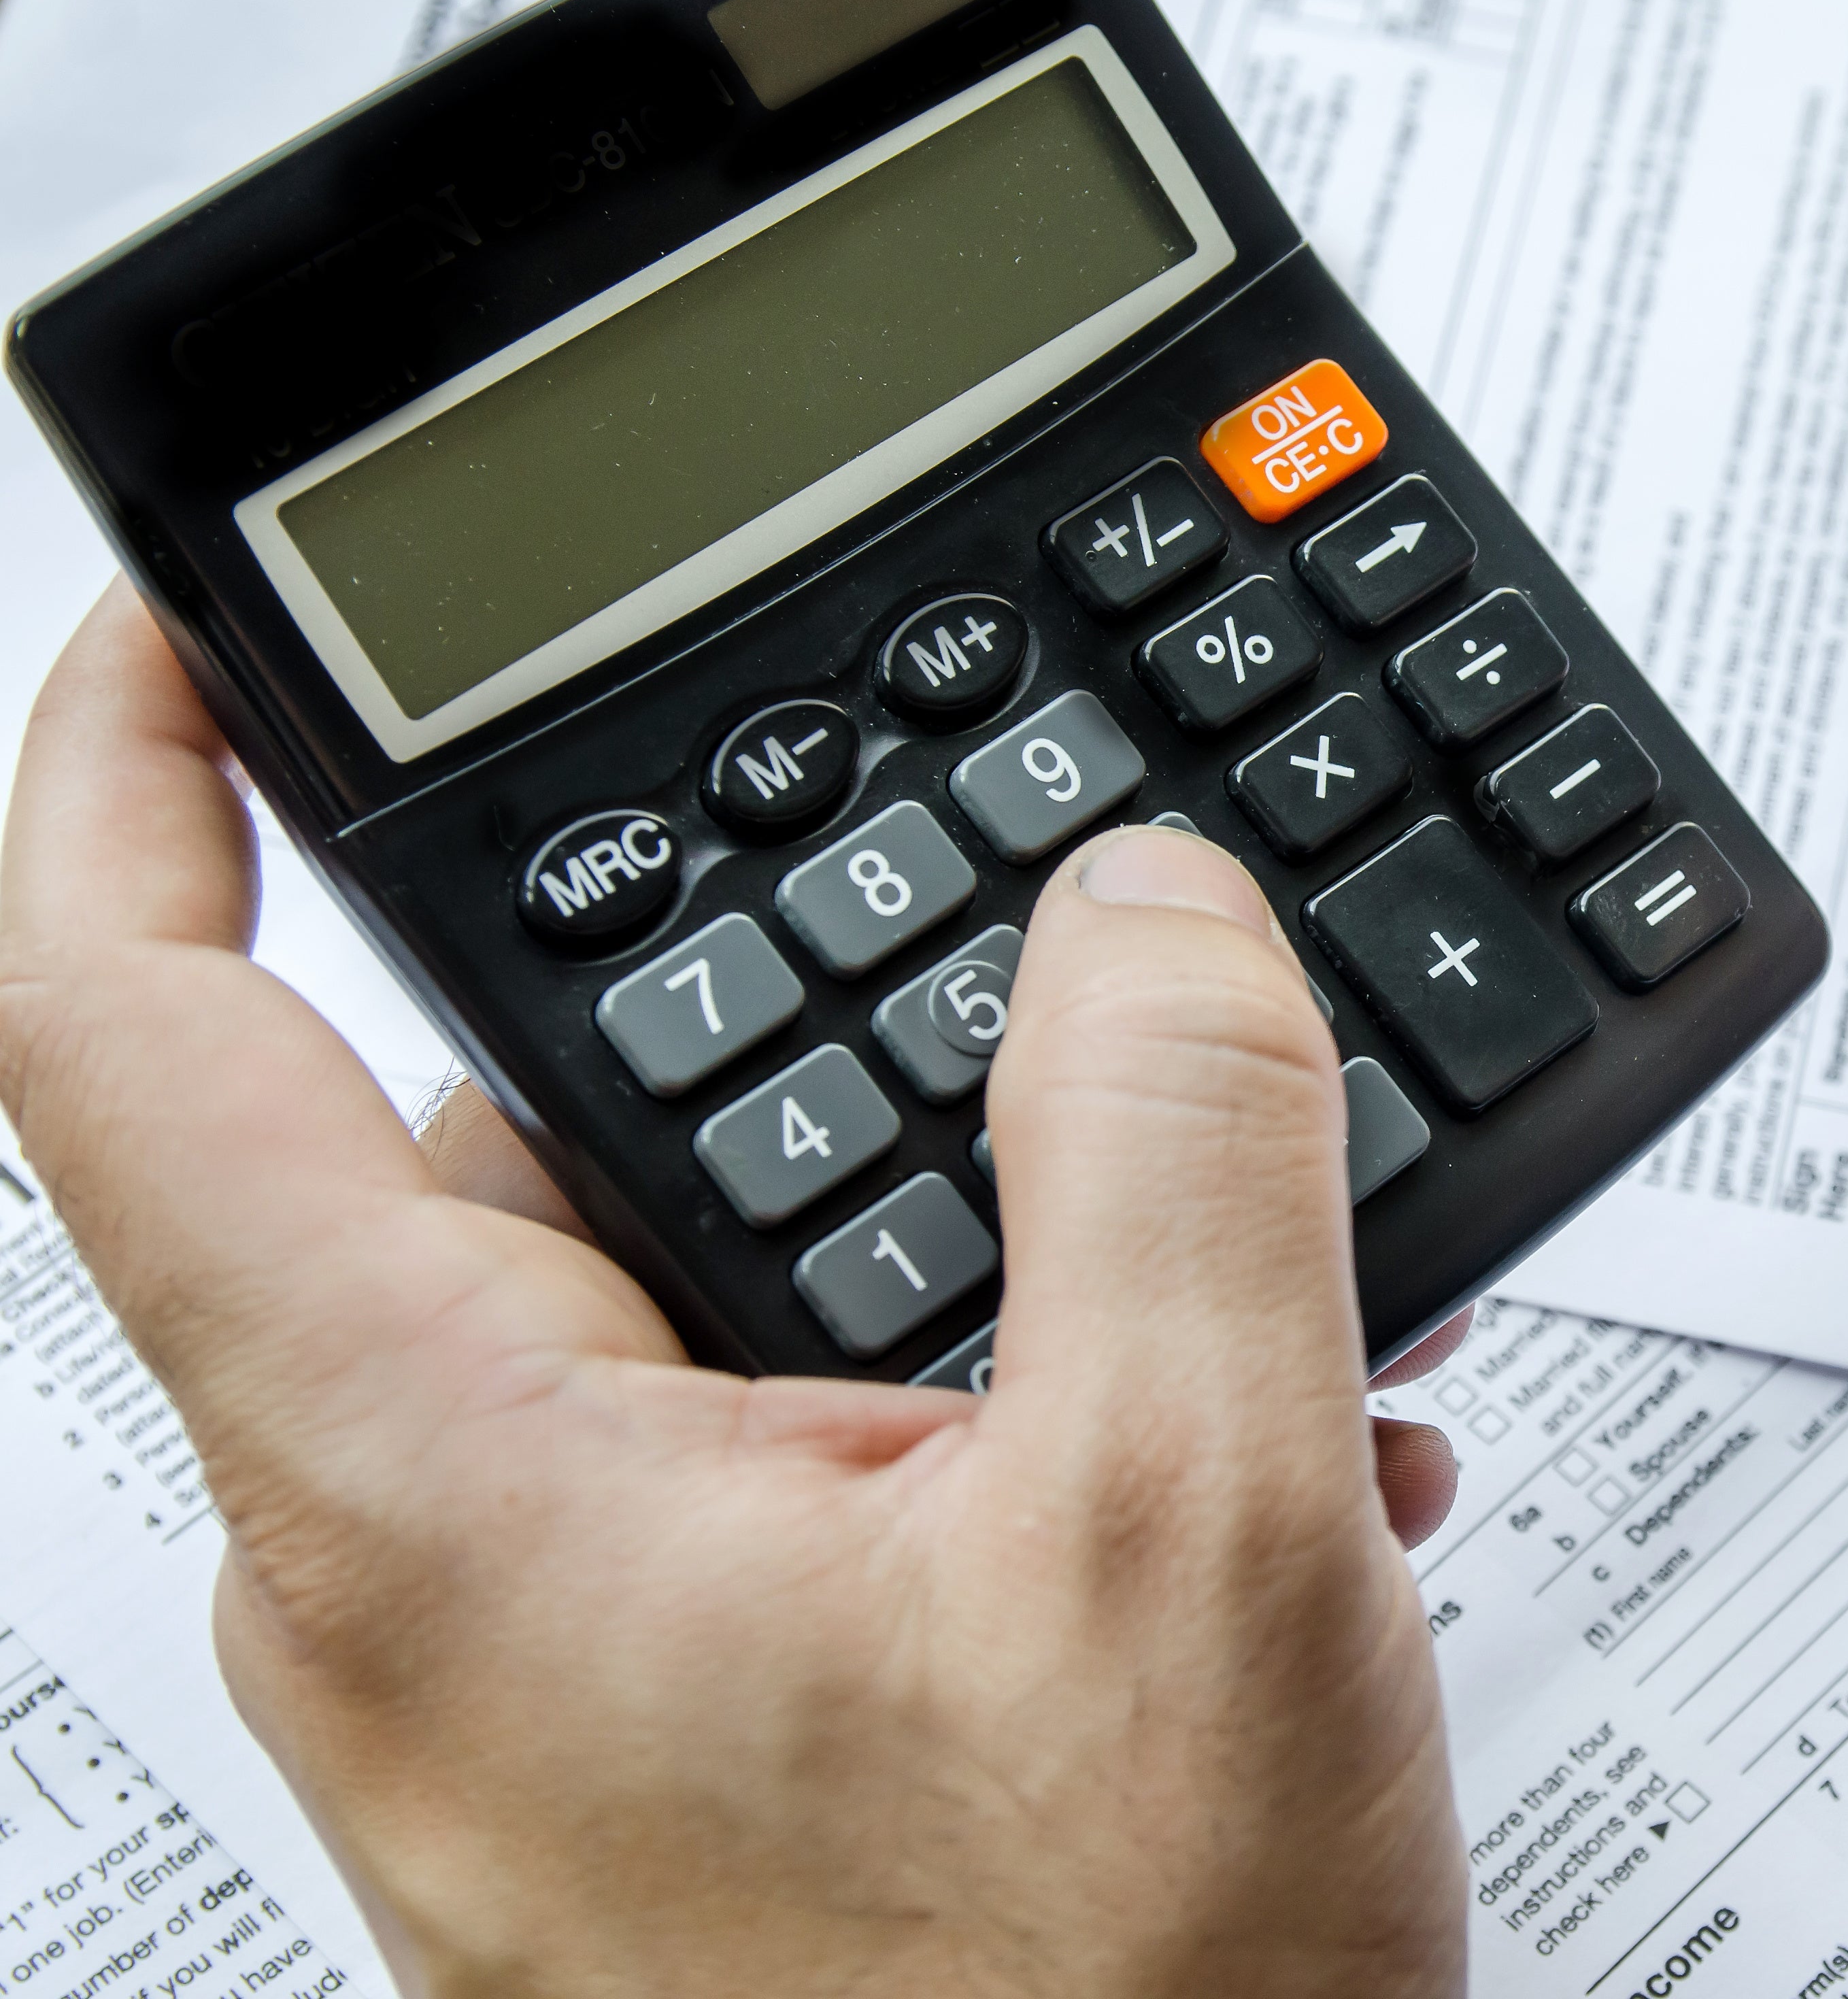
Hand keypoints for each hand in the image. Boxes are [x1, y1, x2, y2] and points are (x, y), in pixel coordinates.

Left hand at [0, 588, 1468, 1996]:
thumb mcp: (1209, 1538)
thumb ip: (1177, 1151)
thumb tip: (1143, 913)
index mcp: (442, 1499)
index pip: (115, 1036)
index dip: (128, 778)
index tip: (201, 634)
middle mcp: (432, 1583)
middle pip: (481, 1146)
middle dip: (767, 1031)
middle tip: (1009, 986)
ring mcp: (543, 1673)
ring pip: (667, 1308)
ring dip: (932, 1244)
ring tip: (1193, 1282)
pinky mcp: (667, 1736)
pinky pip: (758, 1462)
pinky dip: (955, 1398)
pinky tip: (1198, 1445)